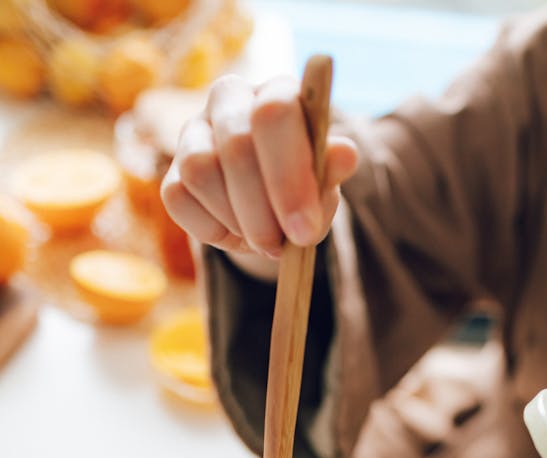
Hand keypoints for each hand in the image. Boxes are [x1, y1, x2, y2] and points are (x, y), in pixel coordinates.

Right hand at [160, 73, 357, 269]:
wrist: (269, 210)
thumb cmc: (302, 188)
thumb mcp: (324, 183)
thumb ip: (332, 169)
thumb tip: (345, 153)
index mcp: (276, 92)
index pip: (275, 112)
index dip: (288, 175)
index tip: (303, 229)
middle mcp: (230, 99)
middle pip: (235, 144)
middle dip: (261, 210)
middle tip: (280, 246)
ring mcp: (193, 131)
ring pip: (200, 171)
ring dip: (236, 220)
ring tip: (262, 239)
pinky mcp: (171, 170)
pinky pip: (178, 198)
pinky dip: (211, 229)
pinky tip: (233, 232)